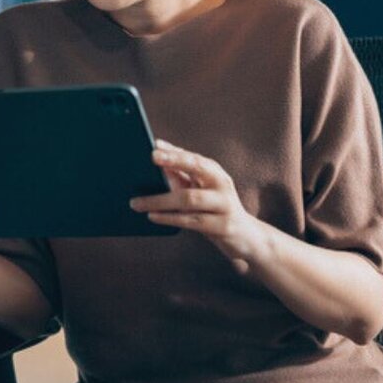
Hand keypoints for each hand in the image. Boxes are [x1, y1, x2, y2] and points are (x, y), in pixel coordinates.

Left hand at [130, 139, 270, 273]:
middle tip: (151, 157)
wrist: (246, 238)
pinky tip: (152, 216)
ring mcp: (225, 205)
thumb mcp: (199, 191)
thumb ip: (180, 177)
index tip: (154, 145)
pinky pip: (192, 220)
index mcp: (215, 173)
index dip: (174, 151)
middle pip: (197, 168)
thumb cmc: (213, 210)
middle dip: (174, 160)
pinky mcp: (223, 226)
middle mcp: (222, 184)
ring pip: (189, 198)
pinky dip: (169, 218)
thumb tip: (154, 161)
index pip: (193, 157)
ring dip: (160, 200)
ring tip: (136, 203)